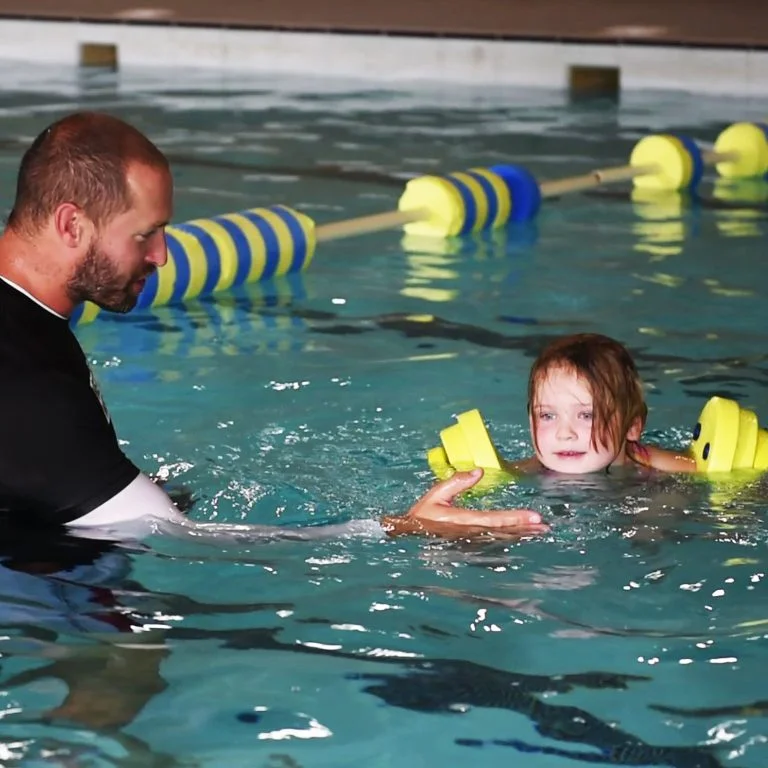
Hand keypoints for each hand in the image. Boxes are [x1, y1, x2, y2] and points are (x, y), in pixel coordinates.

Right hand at [382, 469, 549, 538]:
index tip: (534, 517)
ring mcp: (472, 541)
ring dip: (521, 534)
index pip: (496, 519)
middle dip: (525, 529)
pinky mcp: (471, 543)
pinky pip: (495, 541)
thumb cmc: (422, 514)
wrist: (410, 534)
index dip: (516, 518)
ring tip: (539, 531)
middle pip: (504, 531)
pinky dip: (510, 538)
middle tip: (545, 527)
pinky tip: (521, 536)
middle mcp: (472, 533)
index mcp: (465, 520)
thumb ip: (457, 482)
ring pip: (502, 538)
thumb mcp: (437, 493)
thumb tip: (478, 471)